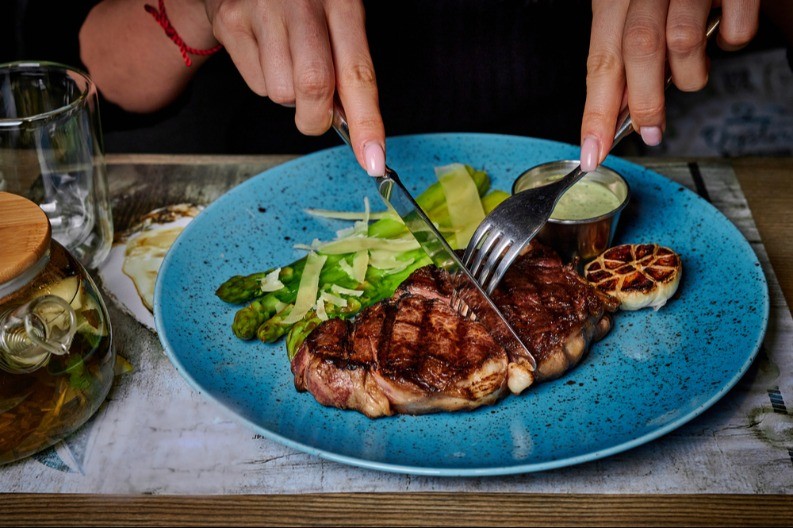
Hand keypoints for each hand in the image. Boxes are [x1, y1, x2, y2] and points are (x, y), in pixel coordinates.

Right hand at [204, 0, 385, 174]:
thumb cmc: (306, 6)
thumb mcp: (339, 20)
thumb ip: (348, 66)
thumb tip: (353, 125)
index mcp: (341, 0)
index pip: (358, 73)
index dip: (367, 122)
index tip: (373, 160)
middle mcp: (302, 1)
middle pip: (314, 87)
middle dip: (317, 117)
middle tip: (317, 114)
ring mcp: (263, 10)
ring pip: (281, 94)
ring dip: (289, 96)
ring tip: (288, 62)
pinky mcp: (231, 22)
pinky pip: (256, 85)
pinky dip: (265, 83)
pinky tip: (266, 54)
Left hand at [579, 0, 760, 170]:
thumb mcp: (634, 10)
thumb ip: (625, 54)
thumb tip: (620, 110)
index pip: (599, 63)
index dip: (596, 113)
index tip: (593, 153)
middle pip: (638, 53)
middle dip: (644, 104)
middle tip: (650, 131)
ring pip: (683, 42)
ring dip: (688, 75)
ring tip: (690, 73)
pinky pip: (733, 28)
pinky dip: (730, 43)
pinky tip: (722, 35)